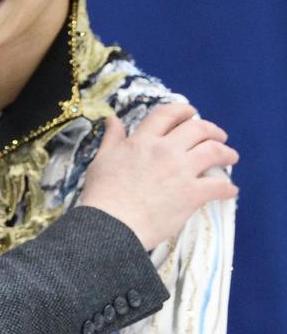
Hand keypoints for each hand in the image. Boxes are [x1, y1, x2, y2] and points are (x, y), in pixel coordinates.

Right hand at [81, 104, 238, 249]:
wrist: (110, 224)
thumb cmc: (101, 193)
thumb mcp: (102, 159)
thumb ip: (112, 138)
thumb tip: (113, 119)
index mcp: (143, 140)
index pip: (167, 115)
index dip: (182, 110)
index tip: (191, 113)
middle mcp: (165, 150)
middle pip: (198, 129)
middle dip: (212, 130)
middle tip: (219, 135)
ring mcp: (181, 171)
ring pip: (214, 151)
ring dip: (227, 152)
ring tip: (231, 157)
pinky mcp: (192, 194)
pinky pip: (219, 186)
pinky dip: (227, 188)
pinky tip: (229, 191)